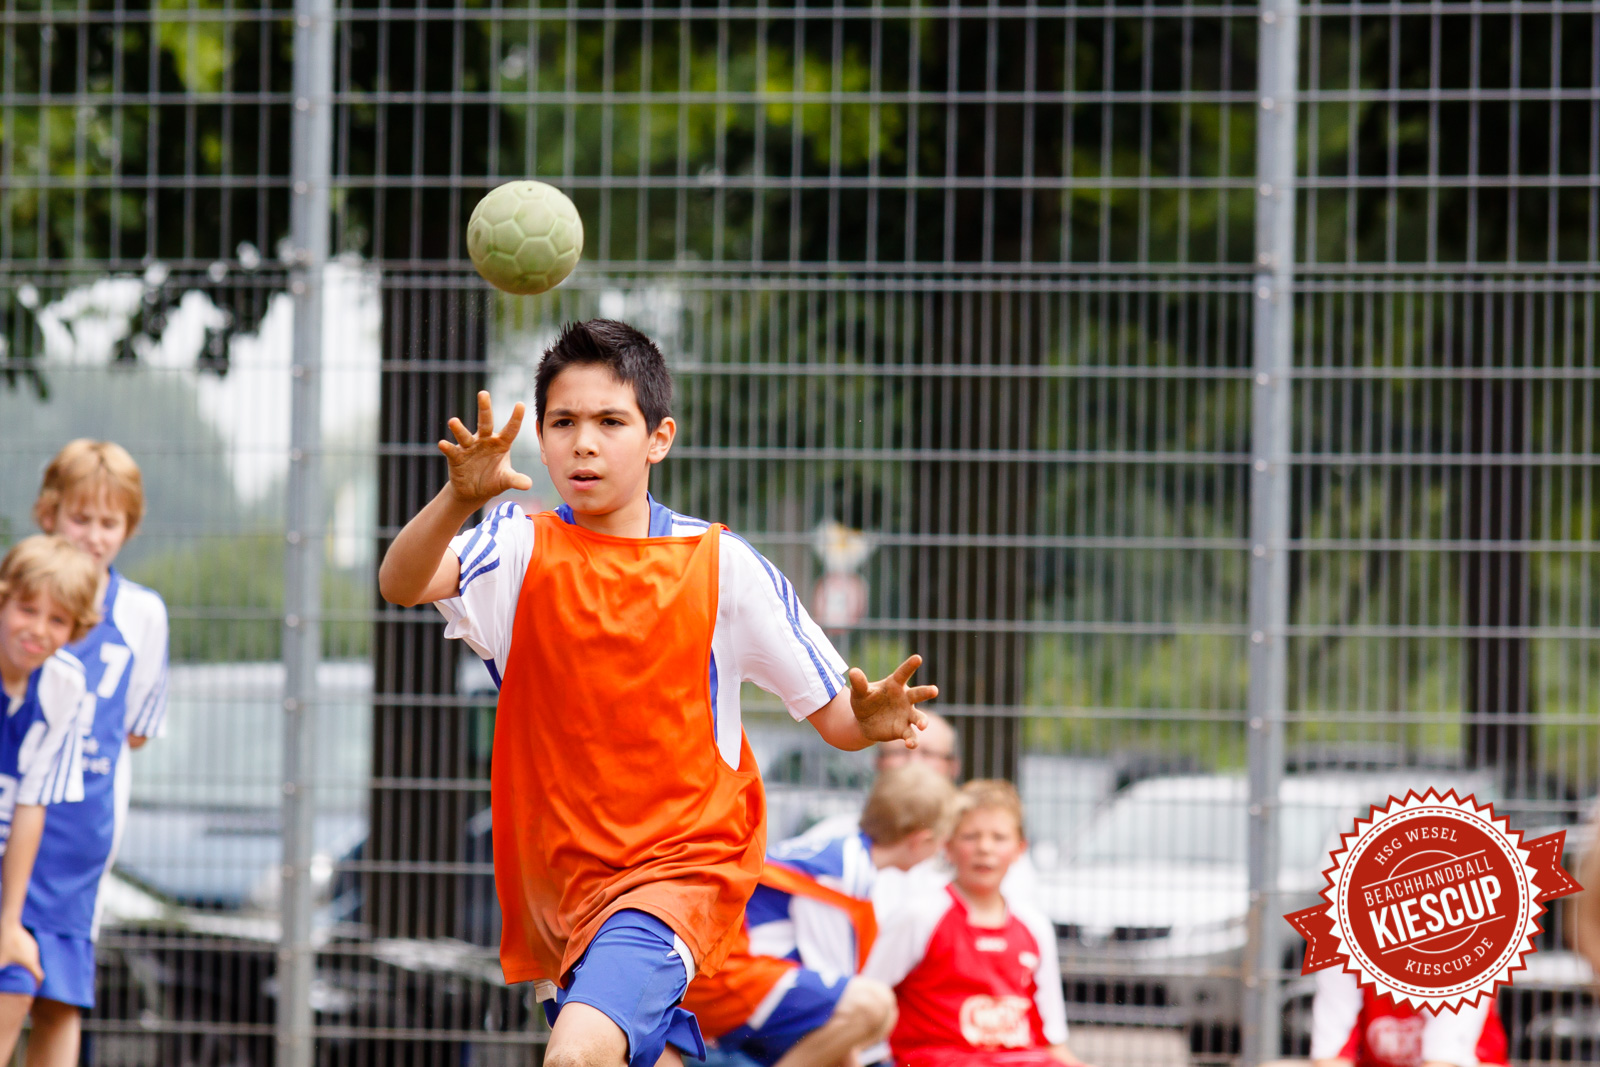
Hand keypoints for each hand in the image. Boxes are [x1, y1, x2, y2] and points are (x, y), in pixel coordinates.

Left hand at [0, 921, 41, 983]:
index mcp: (30, 963)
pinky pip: (31, 953)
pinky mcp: (31, 942)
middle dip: (30, 975)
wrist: (9, 926)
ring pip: (33, 961)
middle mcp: (35, 956)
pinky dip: (26, 958)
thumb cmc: (5, 945)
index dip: (37, 984)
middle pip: (36, 969)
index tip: (33, 989)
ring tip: (18, 969)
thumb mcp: (0, 962)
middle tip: (22, 980)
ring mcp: (34, 948)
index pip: (39, 976)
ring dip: (28, 966)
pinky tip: (16, 957)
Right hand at [438, 391, 533, 506]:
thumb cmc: (493, 480)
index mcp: (501, 443)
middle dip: (484, 408)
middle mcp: (485, 441)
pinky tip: (442, 444)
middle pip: (485, 422)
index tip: (521, 404)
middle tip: (483, 393)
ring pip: (464, 435)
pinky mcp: (456, 457)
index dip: (516, 418)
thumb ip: (515, 480)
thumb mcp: (505, 480)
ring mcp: (469, 447)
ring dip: (459, 429)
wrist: (474, 491)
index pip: (510, 429)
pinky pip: (451, 451)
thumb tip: (528, 484)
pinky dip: (447, 447)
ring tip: (453, 421)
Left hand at [848, 654, 937, 744]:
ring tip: (922, 725)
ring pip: (918, 717)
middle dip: (926, 692)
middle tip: (934, 690)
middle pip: (918, 694)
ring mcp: (906, 715)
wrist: (864, 722)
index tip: (918, 658)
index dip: (910, 665)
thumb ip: (859, 683)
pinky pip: (910, 735)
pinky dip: (912, 740)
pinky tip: (910, 745)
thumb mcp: (859, 692)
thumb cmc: (865, 701)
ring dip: (922, 721)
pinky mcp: (903, 730)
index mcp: (895, 684)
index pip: (903, 673)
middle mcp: (905, 699)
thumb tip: (853, 672)